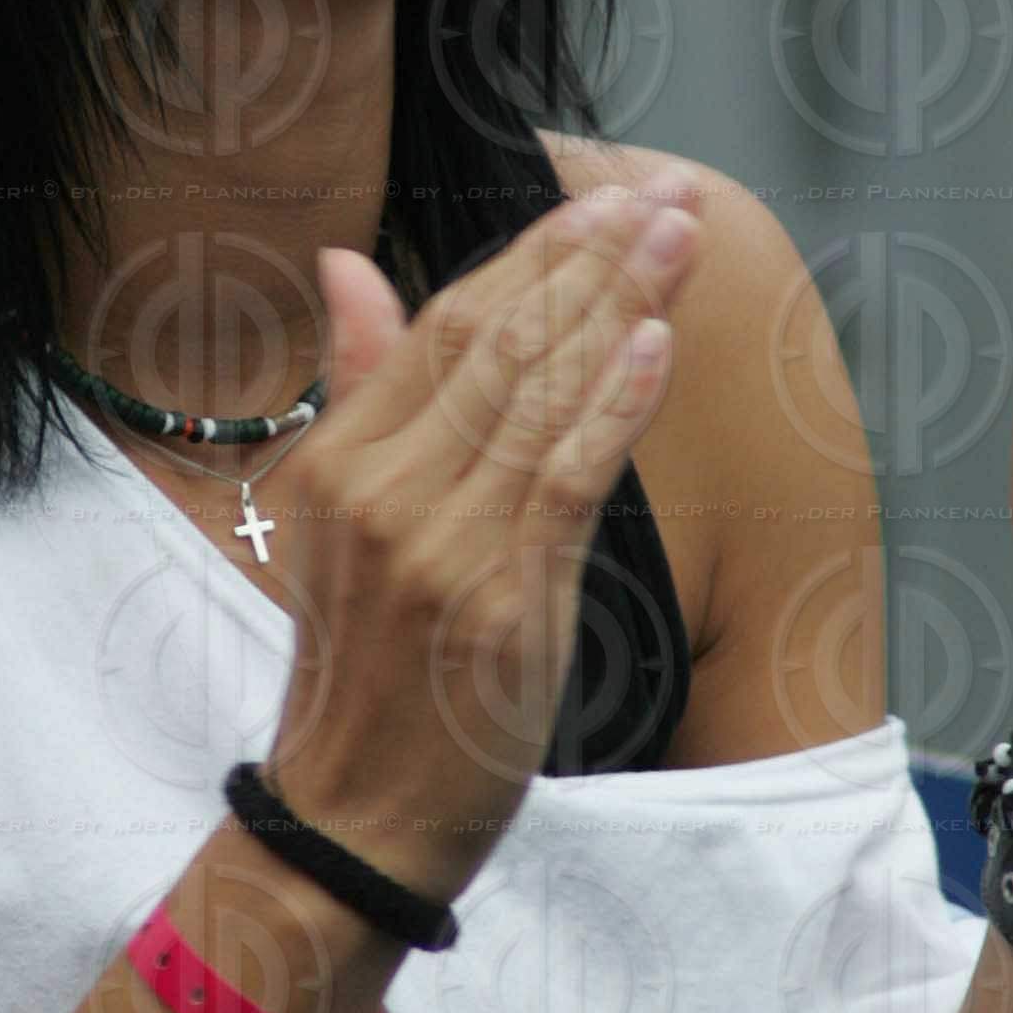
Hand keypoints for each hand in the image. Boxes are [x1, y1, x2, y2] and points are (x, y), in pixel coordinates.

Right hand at [254, 175, 702, 901]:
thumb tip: (347, 262)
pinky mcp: (498, 600)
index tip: (600, 198)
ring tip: (680, 238)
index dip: (529, 254)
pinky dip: (614, 407)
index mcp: (338, 462)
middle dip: (590, 258)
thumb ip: (357, 385)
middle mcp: (381, 492)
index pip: (442, 324)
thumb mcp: (332, 522)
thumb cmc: (362, 669)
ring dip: (620, 305)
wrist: (352, 817)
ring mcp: (438, 546)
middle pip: (498, 343)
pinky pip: (566, 480)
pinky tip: (655, 344)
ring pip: (539, 396)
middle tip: (666, 195)